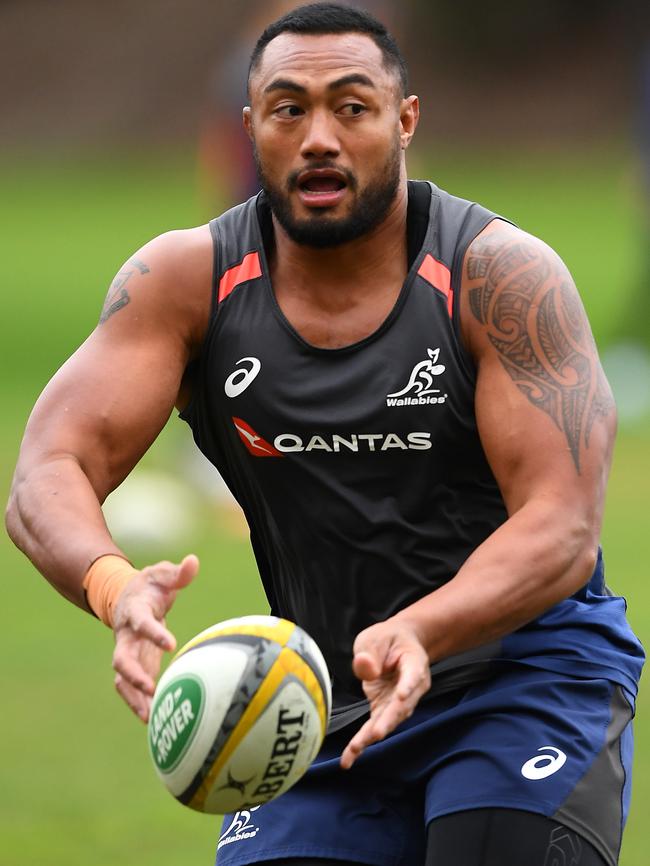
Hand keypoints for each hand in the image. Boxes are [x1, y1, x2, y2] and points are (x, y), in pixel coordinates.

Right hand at [112, 554, 198, 721]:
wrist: (127, 596)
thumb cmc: (150, 585)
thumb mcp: (162, 574)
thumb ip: (178, 573)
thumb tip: (194, 562)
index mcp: (134, 611)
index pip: (143, 623)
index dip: (154, 633)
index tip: (171, 644)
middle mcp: (125, 635)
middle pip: (121, 658)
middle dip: (134, 675)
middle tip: (151, 689)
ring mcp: (127, 652)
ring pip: (122, 679)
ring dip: (134, 697)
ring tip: (149, 718)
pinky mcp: (134, 664)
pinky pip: (130, 687)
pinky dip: (138, 702)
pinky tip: (152, 721)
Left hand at [340, 619, 430, 768]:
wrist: (400, 645)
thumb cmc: (388, 639)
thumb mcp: (377, 637)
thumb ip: (370, 652)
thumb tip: (365, 667)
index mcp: (414, 663)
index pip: (413, 675)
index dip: (408, 686)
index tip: (401, 695)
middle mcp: (412, 687)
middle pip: (401, 706)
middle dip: (387, 720)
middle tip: (376, 733)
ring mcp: (399, 701)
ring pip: (388, 721)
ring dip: (371, 736)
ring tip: (354, 750)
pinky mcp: (385, 709)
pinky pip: (374, 727)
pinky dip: (362, 742)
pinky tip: (349, 758)